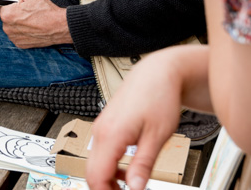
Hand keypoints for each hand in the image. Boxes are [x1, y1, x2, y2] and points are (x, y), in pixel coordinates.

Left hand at [0, 0, 71, 47]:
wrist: (59, 27)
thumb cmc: (45, 11)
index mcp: (7, 15)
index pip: (0, 5)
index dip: (9, 2)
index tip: (18, 3)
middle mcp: (7, 28)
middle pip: (6, 17)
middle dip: (14, 13)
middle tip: (27, 10)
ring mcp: (14, 37)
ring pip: (11, 27)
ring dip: (18, 23)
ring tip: (31, 19)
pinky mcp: (20, 44)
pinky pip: (17, 35)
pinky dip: (23, 32)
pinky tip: (32, 27)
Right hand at [85, 49, 191, 189]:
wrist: (157, 73)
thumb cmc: (159, 97)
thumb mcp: (157, 137)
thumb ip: (143, 165)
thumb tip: (134, 187)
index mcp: (111, 135)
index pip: (96, 177)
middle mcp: (100, 131)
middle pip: (91, 172)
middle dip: (105, 189)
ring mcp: (101, 127)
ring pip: (94, 163)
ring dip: (108, 179)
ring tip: (129, 187)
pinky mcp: (105, 125)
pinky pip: (100, 152)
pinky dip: (109, 166)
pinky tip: (127, 171)